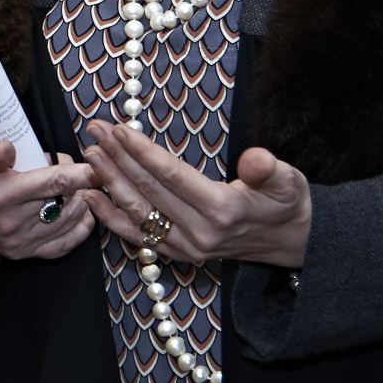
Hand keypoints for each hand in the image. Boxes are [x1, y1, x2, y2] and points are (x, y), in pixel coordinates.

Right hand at [0, 137, 99, 259]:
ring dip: (81, 204)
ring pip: (67, 223)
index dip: (81, 173)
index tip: (98, 164)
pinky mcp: (19, 252)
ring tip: (78, 186)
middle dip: (80, 183)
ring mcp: (16, 241)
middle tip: (73, 166)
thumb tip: (8, 150)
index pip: (53, 183)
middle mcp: (11, 223)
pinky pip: (59, 247)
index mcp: (0, 194)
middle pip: (66, 202)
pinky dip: (78, 232)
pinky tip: (83, 215)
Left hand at [81, 119, 311, 267]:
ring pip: (138, 213)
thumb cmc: (287, 203)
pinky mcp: (179, 253)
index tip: (119, 129)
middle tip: (94, 130)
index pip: (173, 177)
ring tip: (90, 154)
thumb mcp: (289, 181)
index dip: (143, 152)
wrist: (292, 243)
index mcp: (224, 210)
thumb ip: (270, 169)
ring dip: (110, 182)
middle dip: (117, 158)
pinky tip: (90, 197)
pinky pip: (138, 236)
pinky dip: (111, 218)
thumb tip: (255, 158)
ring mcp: (187, 246)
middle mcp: (200, 233)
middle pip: (149, 191)